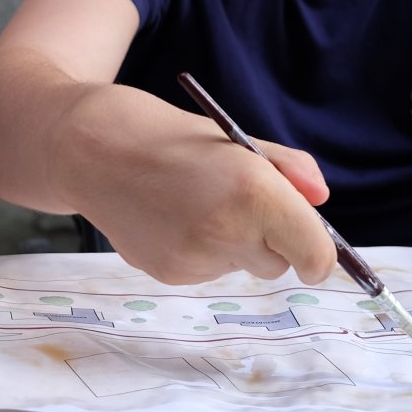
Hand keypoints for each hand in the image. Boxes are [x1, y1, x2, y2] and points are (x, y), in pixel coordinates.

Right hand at [65, 96, 336, 285]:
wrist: (89, 149)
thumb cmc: (166, 136)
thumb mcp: (234, 138)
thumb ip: (288, 168)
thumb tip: (320, 199)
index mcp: (254, 192)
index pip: (315, 255)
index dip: (321, 255)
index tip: (316, 251)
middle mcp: (228, 232)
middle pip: (280, 264)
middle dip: (272, 239)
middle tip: (240, 201)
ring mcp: (196, 259)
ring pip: (242, 266)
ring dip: (234, 244)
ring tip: (196, 202)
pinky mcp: (169, 275)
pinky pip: (207, 271)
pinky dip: (201, 250)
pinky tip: (172, 218)